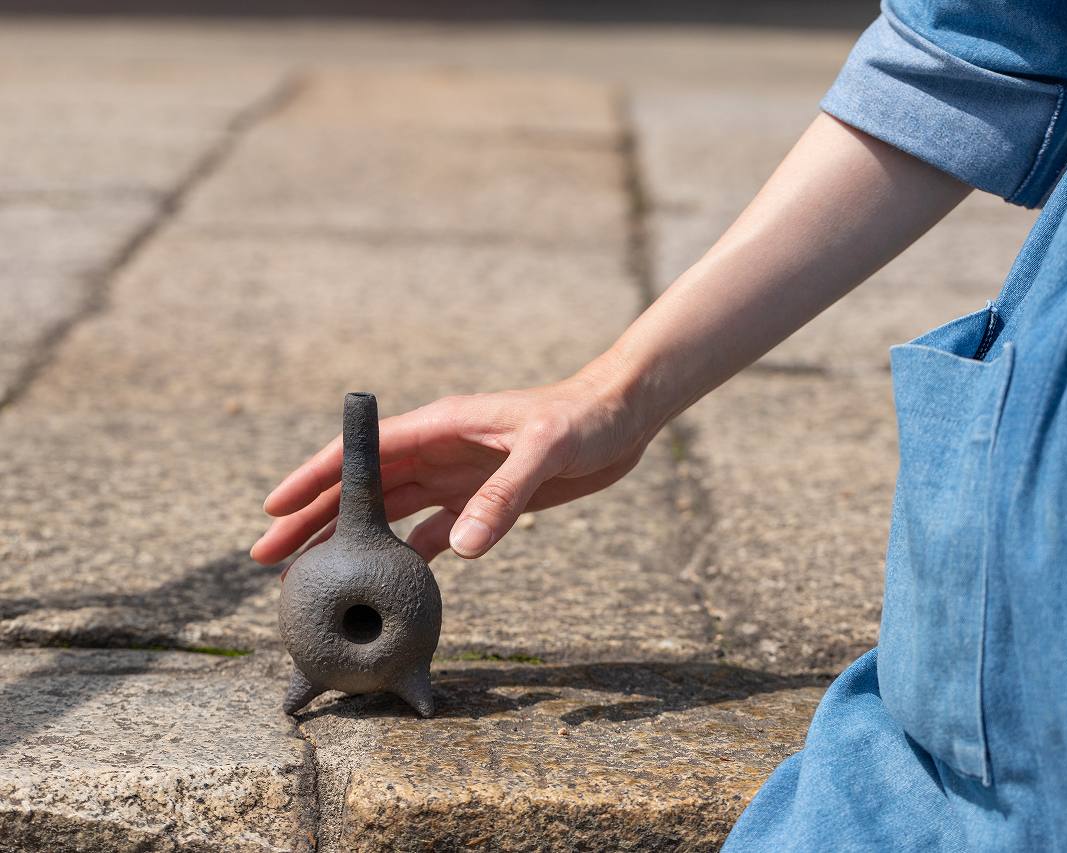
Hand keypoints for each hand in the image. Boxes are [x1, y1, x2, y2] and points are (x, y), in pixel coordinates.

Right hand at [250, 369, 649, 564]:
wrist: (623, 417)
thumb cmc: (583, 418)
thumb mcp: (545, 450)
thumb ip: (503, 497)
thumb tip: (459, 551)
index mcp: (440, 427)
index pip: (363, 454)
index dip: (315, 478)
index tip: (273, 507)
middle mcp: (439, 452)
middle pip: (361, 490)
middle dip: (312, 520)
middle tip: (266, 557)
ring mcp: (457, 477)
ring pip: (387, 514)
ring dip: (349, 542)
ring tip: (309, 576)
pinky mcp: (482, 500)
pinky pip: (431, 532)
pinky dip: (404, 557)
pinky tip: (382, 584)